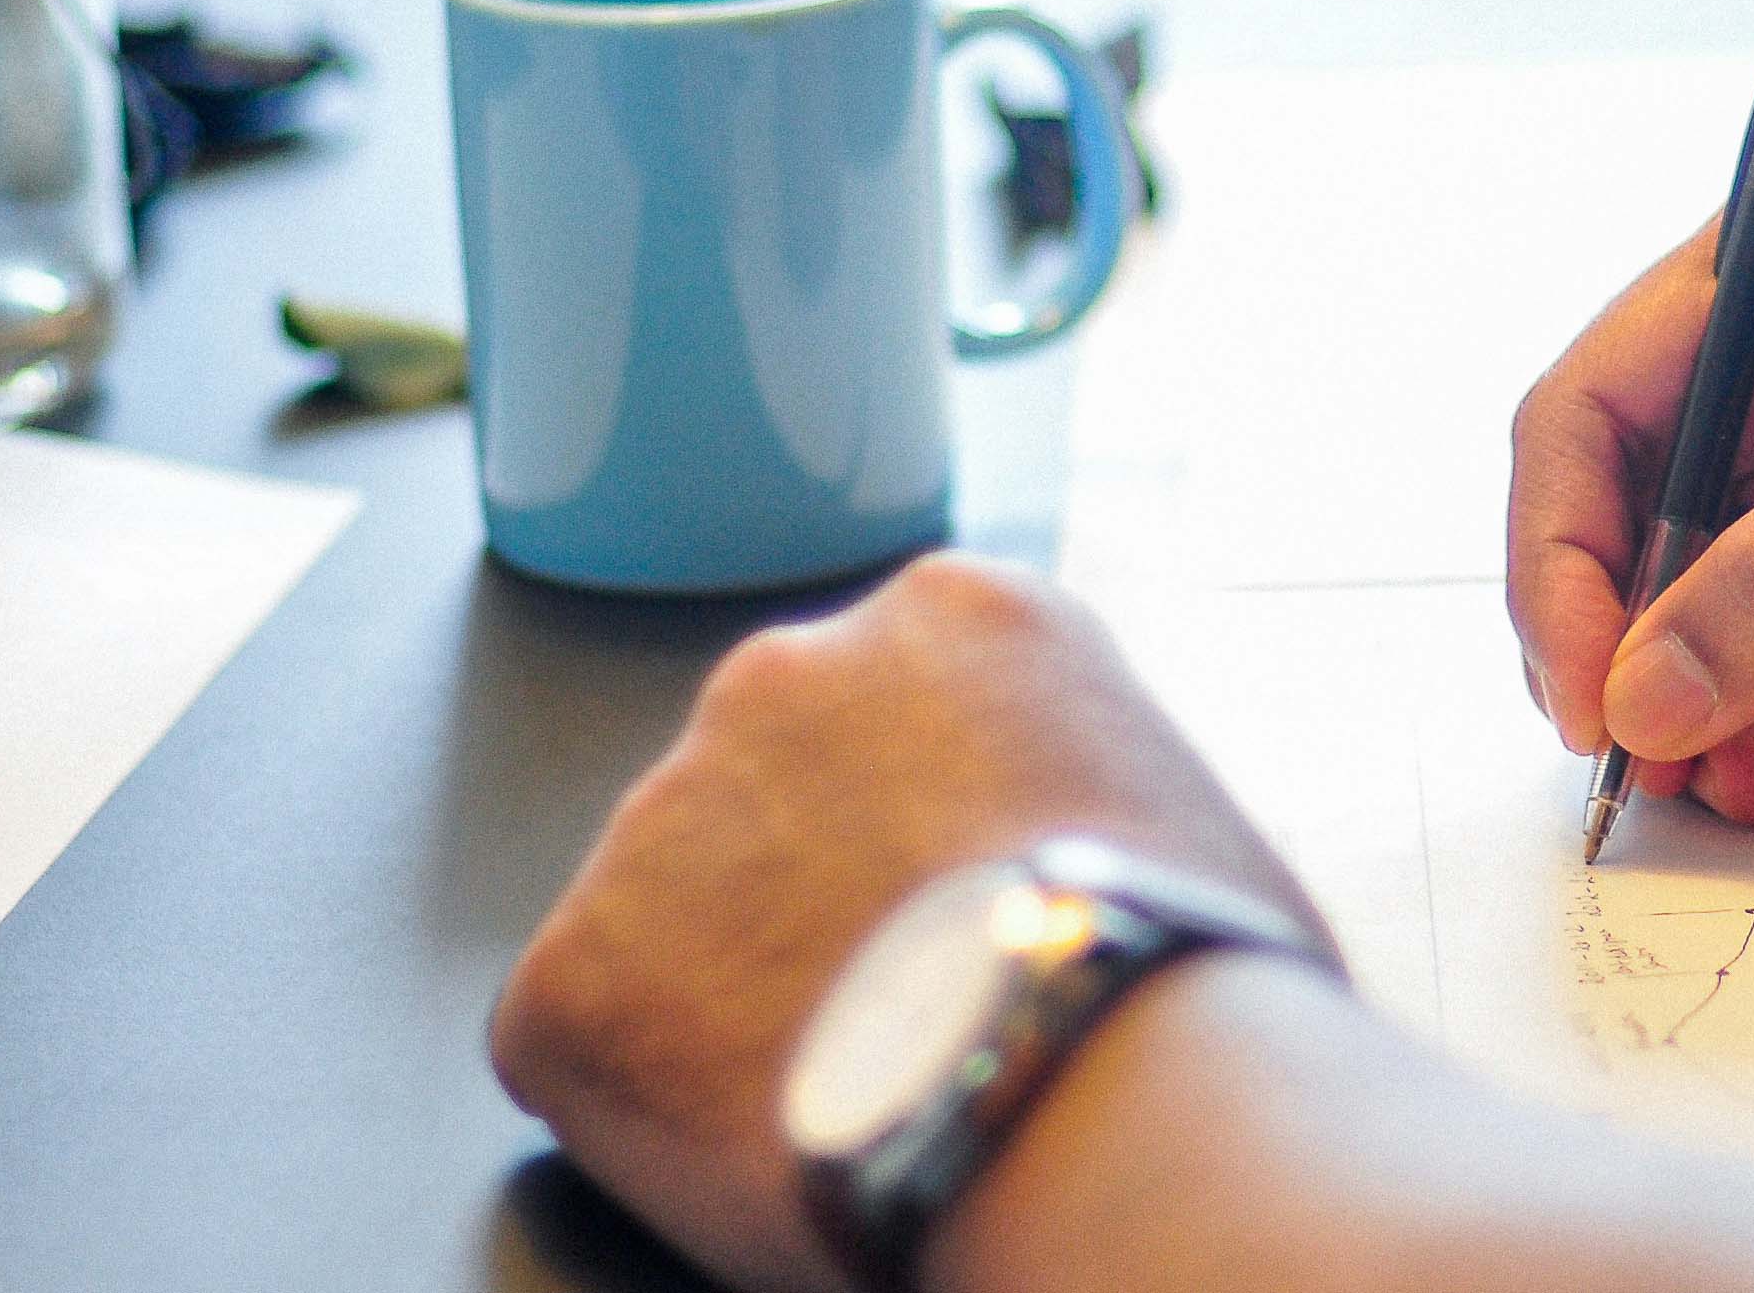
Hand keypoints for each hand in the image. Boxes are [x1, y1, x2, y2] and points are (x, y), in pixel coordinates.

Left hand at [488, 553, 1322, 1292]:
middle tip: (901, 997)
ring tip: (852, 1082)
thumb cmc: (1187, 981)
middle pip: (774, 780)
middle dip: (817, 881)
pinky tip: (775, 1139)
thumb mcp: (1175, 802)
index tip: (960, 893)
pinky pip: (590, 1034)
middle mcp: (784, 672)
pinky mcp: (566, 973)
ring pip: (674, 905)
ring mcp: (658, 816)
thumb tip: (1031, 858)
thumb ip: (1062, 781)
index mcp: (956, 614)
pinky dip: (656, 1097)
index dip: (934, 818)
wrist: (1100, 1108)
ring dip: (735, 983)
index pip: (905, 700)